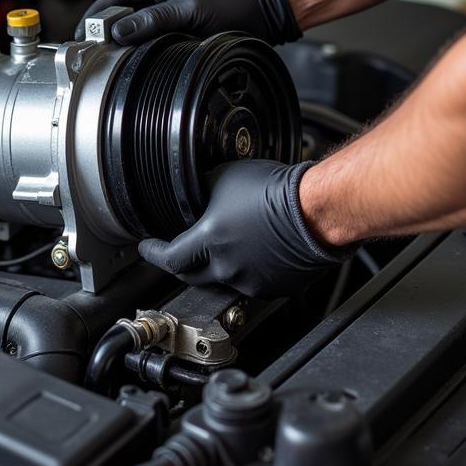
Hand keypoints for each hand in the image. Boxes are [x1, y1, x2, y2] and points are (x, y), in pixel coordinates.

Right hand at [75, 0, 300, 44]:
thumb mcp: (194, 8)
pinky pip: (157, 36)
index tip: (86, 32)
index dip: (99, 12)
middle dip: (109, 29)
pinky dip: (146, 48)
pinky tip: (139, 60)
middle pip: (125, 10)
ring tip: (113, 57)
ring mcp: (174, 8)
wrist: (274, 7)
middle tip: (95, 50)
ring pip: (140, 26)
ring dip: (128, 41)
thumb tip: (120, 31)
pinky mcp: (185, 25)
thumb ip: (156, 19)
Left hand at [137, 160, 348, 297]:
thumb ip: (202, 191)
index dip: (153, 253)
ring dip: (218, 267)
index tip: (147, 248)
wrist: (318, 209)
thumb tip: (194, 193)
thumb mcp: (226, 178)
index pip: (168, 258)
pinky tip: (253, 253)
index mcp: (210, 241)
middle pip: (191, 276)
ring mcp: (252, 282)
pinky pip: (252, 284)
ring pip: (223, 280)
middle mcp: (228, 267)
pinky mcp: (274, 288)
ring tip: (226, 246)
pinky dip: (246, 272)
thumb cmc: (278, 191)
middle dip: (181, 264)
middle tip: (179, 252)